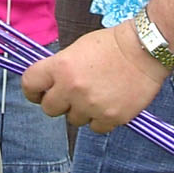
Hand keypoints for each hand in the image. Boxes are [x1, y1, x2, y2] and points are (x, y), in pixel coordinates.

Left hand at [22, 22, 166, 130]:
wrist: (143, 49)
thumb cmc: (111, 45)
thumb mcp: (76, 49)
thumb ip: (59, 69)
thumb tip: (48, 85)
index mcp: (61, 67)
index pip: (30, 84)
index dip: (33, 90)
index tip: (39, 92)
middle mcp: (72, 88)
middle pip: (49, 109)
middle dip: (58, 102)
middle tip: (72, 94)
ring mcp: (91, 105)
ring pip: (73, 119)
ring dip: (81, 110)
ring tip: (97, 94)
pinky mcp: (110, 117)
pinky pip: (95, 127)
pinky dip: (100, 119)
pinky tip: (109, 103)